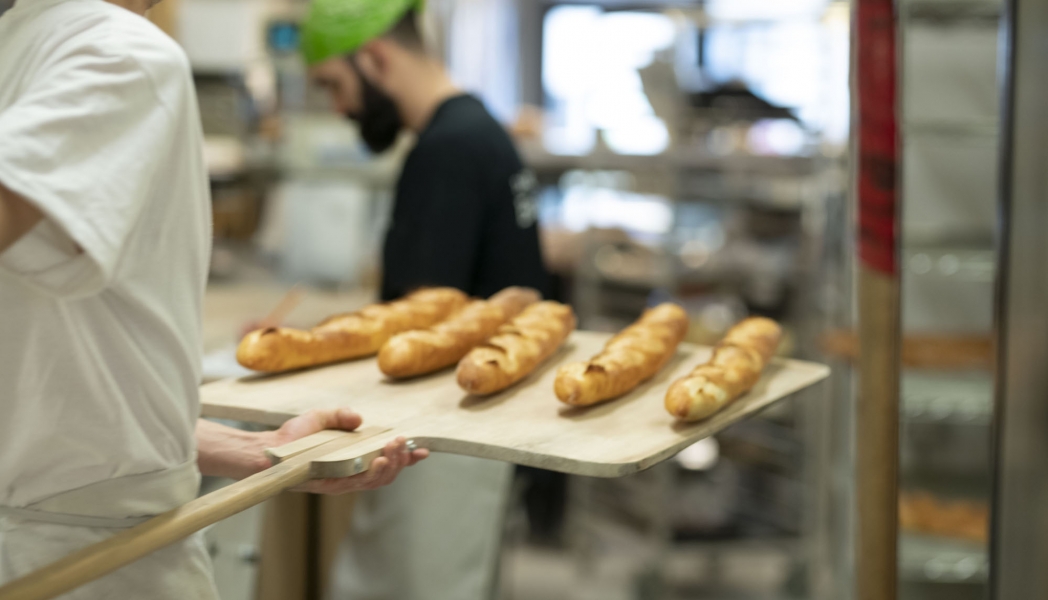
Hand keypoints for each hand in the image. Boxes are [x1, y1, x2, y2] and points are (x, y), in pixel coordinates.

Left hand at [266, 408, 428, 494]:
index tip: (423, 450)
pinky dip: (374, 472)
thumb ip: (341, 415)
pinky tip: (380, 459)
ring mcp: (345, 480)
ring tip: (394, 450)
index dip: (407, 457)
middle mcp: (353, 471)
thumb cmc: (294, 436)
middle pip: (388, 472)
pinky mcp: (333, 485)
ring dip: (392, 465)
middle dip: (401, 458)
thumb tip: (361, 420)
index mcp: (356, 456)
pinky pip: (360, 483)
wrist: (270, 450)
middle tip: (402, 442)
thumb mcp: (321, 417)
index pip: (387, 459)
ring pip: (379, 480)